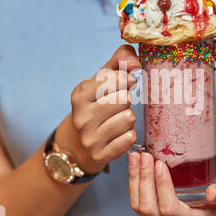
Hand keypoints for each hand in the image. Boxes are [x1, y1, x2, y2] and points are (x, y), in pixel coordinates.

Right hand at [58, 45, 140, 174]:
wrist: (80, 142)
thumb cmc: (97, 103)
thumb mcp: (103, 79)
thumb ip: (120, 59)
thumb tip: (135, 61)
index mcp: (79, 95)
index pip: (115, 78)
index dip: (126, 79)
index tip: (125, 83)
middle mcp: (81, 117)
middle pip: (124, 99)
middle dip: (127, 100)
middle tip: (119, 104)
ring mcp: (89, 138)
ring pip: (129, 118)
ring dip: (128, 117)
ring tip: (117, 119)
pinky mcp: (100, 155)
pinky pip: (130, 138)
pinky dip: (129, 134)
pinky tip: (118, 134)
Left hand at [128, 152, 215, 215]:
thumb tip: (212, 193)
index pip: (170, 209)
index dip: (162, 187)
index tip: (160, 164)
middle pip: (149, 209)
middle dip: (144, 180)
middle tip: (145, 156)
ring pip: (139, 206)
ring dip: (135, 179)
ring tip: (136, 155)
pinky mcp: (156, 209)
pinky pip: (138, 199)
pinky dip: (134, 180)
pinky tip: (135, 162)